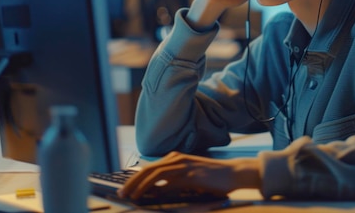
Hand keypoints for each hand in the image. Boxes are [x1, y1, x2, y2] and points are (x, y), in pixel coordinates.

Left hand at [117, 152, 260, 200]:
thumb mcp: (190, 180)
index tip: (125, 189)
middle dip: (131, 181)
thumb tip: (156, 191)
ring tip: (128, 196)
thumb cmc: (214, 179)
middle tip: (121, 194)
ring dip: (137, 185)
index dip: (135, 178)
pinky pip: (164, 179)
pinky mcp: (188, 173)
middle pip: (147, 169)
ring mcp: (183, 164)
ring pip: (152, 172)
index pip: (150, 168)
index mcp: (177, 159)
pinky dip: (150, 186)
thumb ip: (174, 183)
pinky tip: (143, 194)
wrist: (234, 174)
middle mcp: (177, 158)